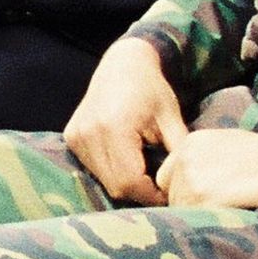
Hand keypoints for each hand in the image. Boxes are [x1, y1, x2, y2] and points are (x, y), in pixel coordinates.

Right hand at [63, 39, 192, 207]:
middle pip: (115, 186)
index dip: (151, 195)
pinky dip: (112, 172)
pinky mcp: (72, 137)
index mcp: (114, 128)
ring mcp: (77, 135)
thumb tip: (185, 185)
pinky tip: (127, 160)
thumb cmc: (152, 89)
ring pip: (103, 180)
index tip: (169, 193)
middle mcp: (88, 133)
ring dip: (125, 183)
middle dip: (140, 192)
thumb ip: (178, 153)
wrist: (123, 63)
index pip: (129, 182)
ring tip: (144, 171)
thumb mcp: (172, 119)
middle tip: (160, 186)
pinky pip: (94, 168)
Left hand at [156, 127, 257, 213]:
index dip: (178, 190)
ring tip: (217, 218)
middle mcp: (184, 161)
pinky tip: (222, 221)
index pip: (165, 176)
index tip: (193, 198)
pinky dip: (206, 224)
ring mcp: (192, 181)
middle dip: (187, 205)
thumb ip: (202, 158)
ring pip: (182, 210)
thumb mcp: (222, 142)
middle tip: (208, 211)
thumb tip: (199, 178)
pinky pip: (196, 219)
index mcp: (187, 146)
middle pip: (172, 195)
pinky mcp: (204, 199)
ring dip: (197, 217)